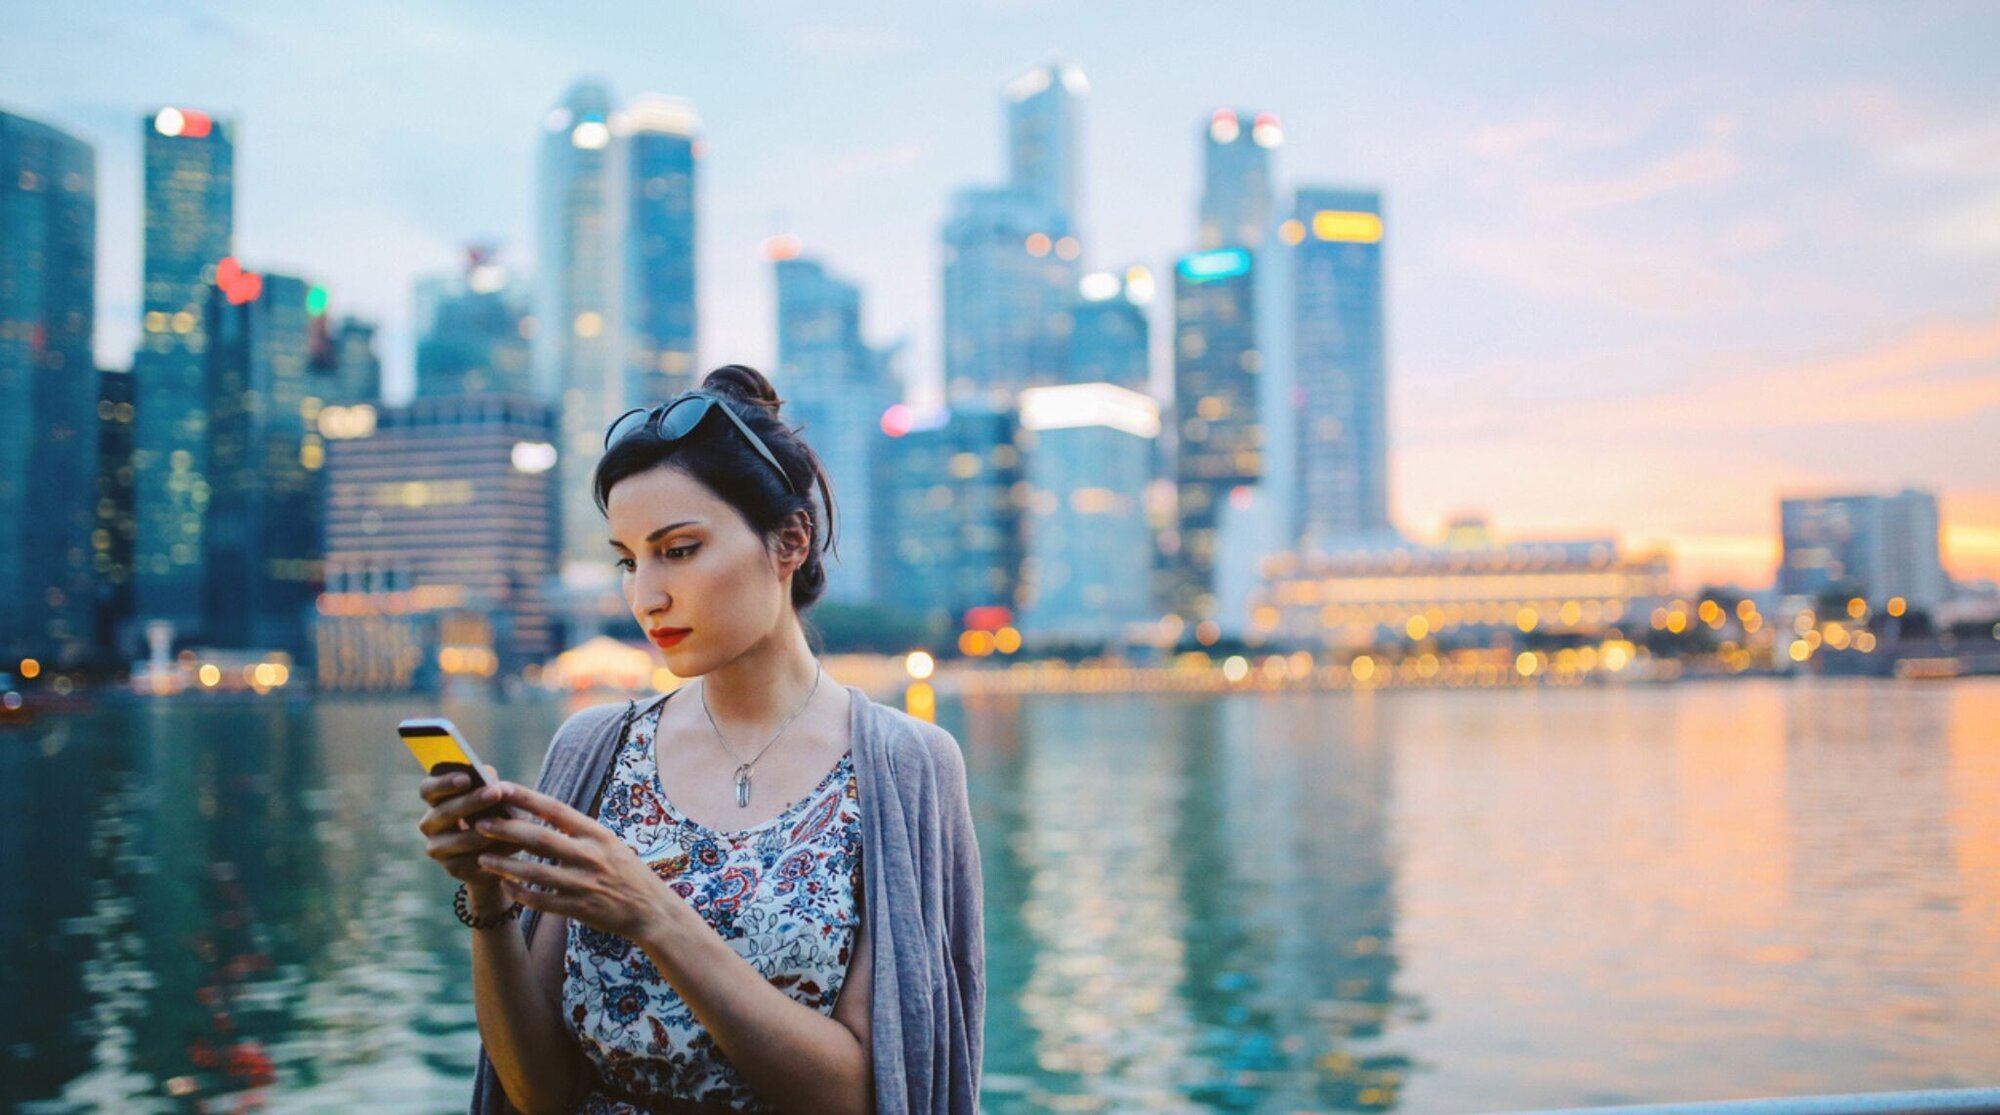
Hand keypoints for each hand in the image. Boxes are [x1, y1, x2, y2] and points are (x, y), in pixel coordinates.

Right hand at [417, 766, 521, 896]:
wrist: (496, 853)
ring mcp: (438, 848)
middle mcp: (430, 824)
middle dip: (472, 802)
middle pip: (444, 812)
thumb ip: (488, 786)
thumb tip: (490, 776)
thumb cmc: (492, 814)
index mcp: (436, 801)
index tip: (467, 778)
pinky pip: (474, 860)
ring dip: (489, 830)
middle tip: (496, 793)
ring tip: (513, 822)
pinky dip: (497, 851)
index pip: (428, 789)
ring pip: (461, 839)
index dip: (444, 783)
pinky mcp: (453, 868)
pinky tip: (515, 844)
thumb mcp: (492, 798)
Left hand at [471, 782, 680, 940]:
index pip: (555, 809)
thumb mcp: (607, 841)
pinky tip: (505, 886)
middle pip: (540, 839)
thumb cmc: (625, 871)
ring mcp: (584, 883)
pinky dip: (520, 894)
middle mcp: (590, 855)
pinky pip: (542, 900)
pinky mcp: (579, 909)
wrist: (651, 908)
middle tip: (480, 824)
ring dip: (505, 865)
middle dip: (506, 830)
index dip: (526, 797)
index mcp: (596, 834)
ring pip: (535, 872)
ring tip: (482, 858)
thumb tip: (540, 810)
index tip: (500, 788)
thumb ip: (576, 830)